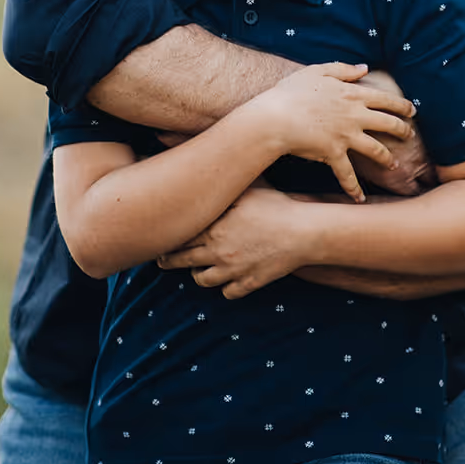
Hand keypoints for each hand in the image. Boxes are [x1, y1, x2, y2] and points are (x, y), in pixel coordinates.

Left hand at [158, 186, 316, 297]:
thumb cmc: (276, 204)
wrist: (304, 232)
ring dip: (198, 274)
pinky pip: (228, 293)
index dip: (167, 238)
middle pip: (183, 261)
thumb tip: (199, 171)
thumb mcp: (248, 188)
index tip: (161, 236)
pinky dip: (225, 287)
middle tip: (163, 260)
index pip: (179, 237)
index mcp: (214, 228)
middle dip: (170, 261)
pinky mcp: (250, 283)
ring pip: (203, 280)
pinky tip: (227, 278)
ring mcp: (234, 271)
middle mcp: (218, 252)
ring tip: (197, 268)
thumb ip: (223, 183)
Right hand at [248, 62, 414, 202]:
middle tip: (410, 136)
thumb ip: (343, 69)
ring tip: (395, 165)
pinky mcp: (333, 154)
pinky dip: (353, 188)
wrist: (275, 117)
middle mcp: (354, 116)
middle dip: (403, 130)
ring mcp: (346, 136)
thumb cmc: (292, 91)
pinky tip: (360, 198)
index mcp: (352, 95)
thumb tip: (364, 68)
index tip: (412, 110)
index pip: (385, 99)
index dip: (401, 105)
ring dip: (387, 159)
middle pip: (388, 124)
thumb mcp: (317, 71)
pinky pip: (347, 174)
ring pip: (376, 150)